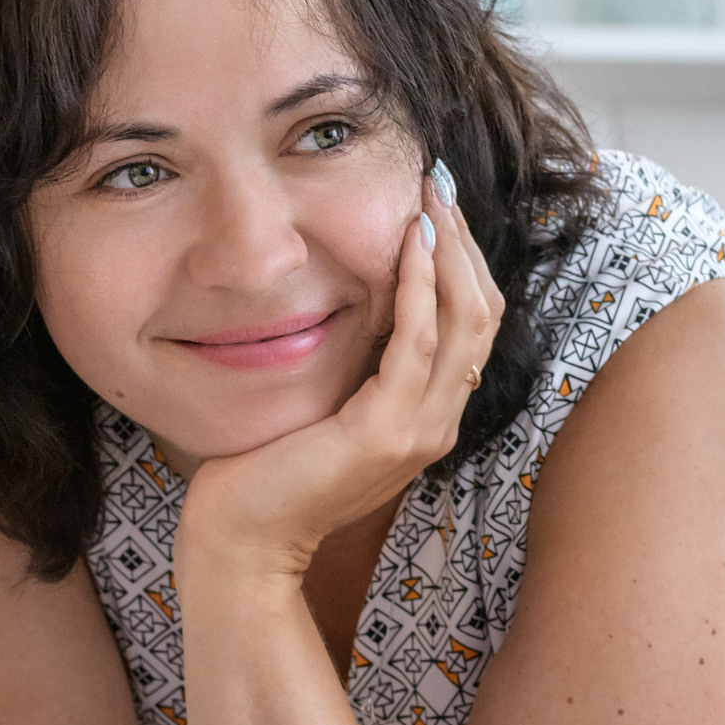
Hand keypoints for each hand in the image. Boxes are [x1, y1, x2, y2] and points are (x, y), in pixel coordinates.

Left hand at [175, 169, 504, 582]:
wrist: (242, 542)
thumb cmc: (266, 475)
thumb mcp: (324, 407)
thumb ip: (354, 366)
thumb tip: (357, 301)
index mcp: (426, 416)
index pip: (471, 324)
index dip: (462, 260)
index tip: (435, 205)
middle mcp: (437, 422)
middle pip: (482, 313)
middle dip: (463, 242)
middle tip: (438, 183)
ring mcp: (419, 430)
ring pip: (465, 321)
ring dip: (449, 251)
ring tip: (428, 197)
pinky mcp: (386, 432)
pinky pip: (418, 343)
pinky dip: (419, 287)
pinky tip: (407, 243)